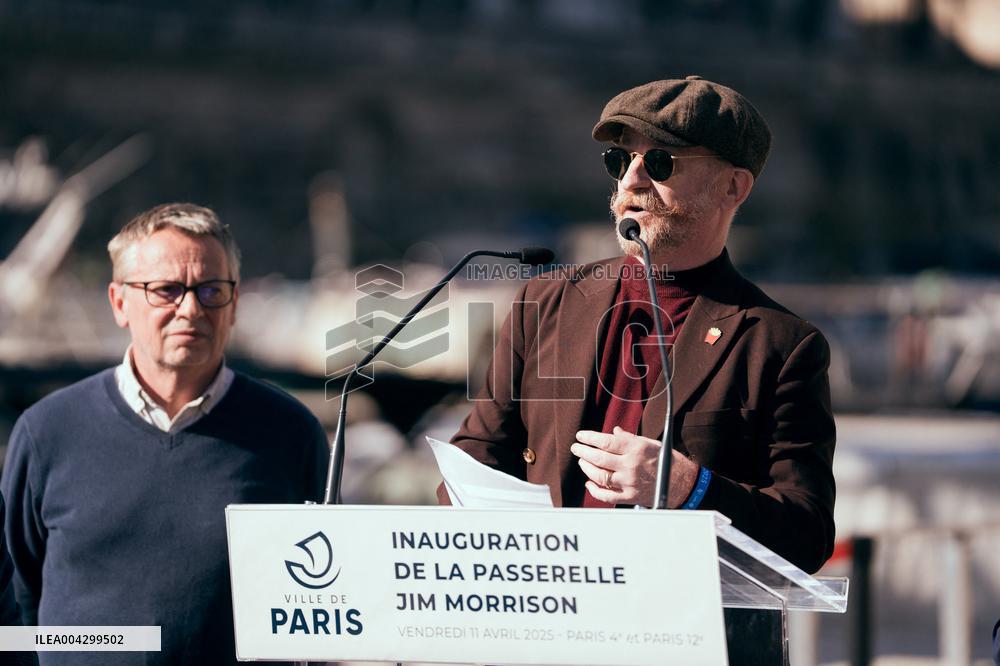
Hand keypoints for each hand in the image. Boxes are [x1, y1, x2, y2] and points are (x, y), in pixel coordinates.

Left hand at [571, 426, 698, 507]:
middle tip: (575, 448)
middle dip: (583, 452)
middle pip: (599, 458)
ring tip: (582, 462)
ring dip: (587, 468)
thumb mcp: (650, 443)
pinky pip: (607, 495)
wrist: (683, 483)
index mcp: (636, 448)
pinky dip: (595, 490)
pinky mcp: (630, 497)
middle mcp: (631, 464)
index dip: (589, 438)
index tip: (580, 436)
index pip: (606, 441)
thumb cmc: (668, 460)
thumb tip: (614, 431)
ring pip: (600, 476)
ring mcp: (629, 482)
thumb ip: (629, 438)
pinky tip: (589, 484)